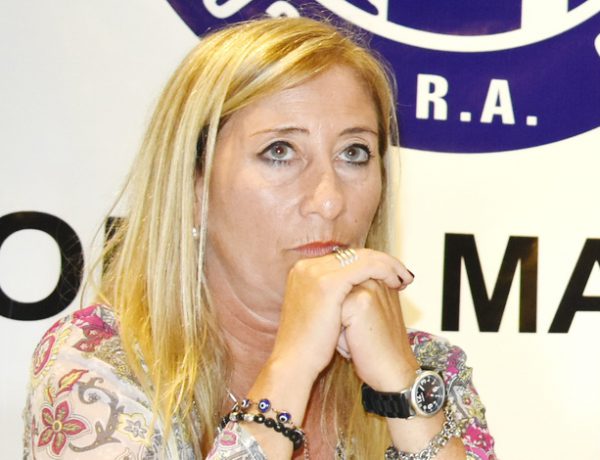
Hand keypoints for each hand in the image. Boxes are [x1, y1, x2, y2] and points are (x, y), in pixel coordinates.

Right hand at [268, 249, 413, 382]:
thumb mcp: (318, 311)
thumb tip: (356, 286)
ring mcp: (315, 272)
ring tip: (404, 278)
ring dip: (388, 264)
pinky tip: (397, 283)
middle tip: (402, 274)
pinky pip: (366, 266)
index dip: (369, 263)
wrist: (294, 364)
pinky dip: (386, 271)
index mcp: (302, 271)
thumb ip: (332, 294)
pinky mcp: (328, 283)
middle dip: (382, 262)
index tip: (389, 274)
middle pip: (353, 254)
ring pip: (363, 257)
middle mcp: (306, 266)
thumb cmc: (309, 346)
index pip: (343, 258)